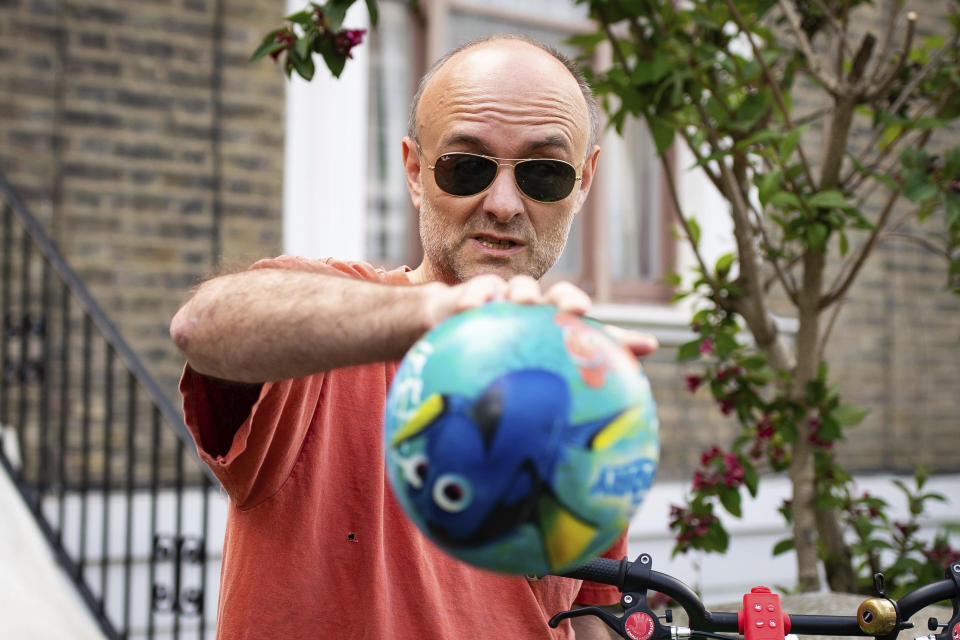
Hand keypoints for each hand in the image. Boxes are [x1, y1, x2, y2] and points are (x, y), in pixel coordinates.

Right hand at [422, 275, 658, 357]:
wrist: (452, 342)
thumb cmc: (506, 352)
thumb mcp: (543, 360)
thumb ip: (592, 358)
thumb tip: (639, 347)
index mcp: (548, 319)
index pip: (569, 304)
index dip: (575, 303)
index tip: (581, 311)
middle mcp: (529, 305)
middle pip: (553, 293)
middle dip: (560, 296)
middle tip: (570, 308)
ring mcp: (501, 299)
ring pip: (517, 287)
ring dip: (523, 292)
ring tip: (521, 303)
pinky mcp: (470, 298)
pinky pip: (475, 291)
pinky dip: (475, 296)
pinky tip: (470, 309)